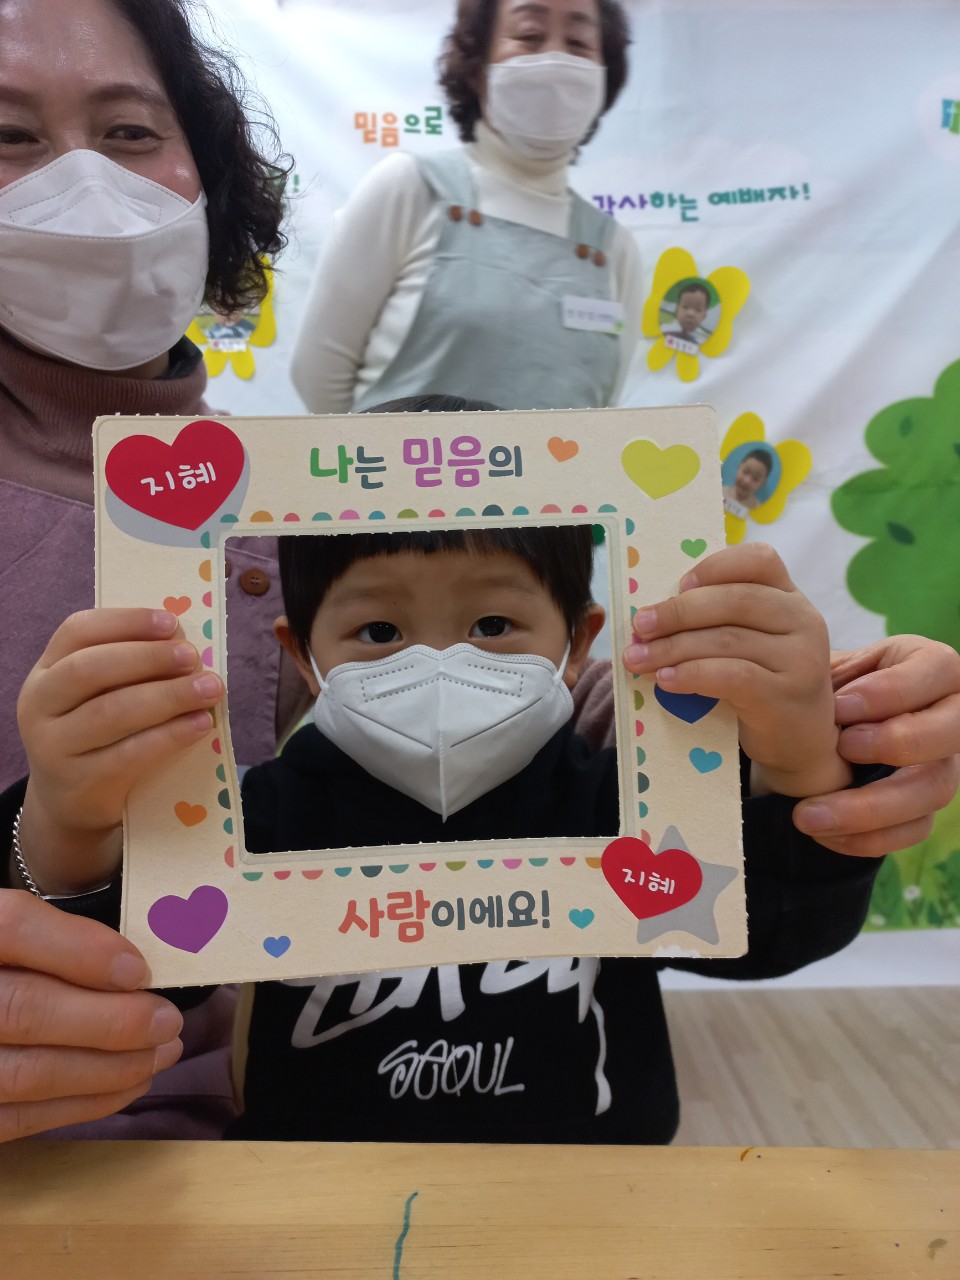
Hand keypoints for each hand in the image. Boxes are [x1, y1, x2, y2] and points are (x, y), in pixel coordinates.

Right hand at [0, 891, 182, 1142]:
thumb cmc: (14, 965)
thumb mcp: (20, 928)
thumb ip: (62, 934)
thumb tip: (134, 967)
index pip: (14, 927)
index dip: (80, 950)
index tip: (138, 970)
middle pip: (25, 1008)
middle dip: (111, 1020)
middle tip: (168, 1021)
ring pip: (28, 1072)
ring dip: (110, 1067)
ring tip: (163, 1052)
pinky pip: (21, 1117)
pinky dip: (85, 1103)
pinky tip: (131, 1083)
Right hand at [16, 608, 222, 894]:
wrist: (69, 801)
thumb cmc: (96, 734)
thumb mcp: (96, 695)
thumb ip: (127, 667)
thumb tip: (184, 643)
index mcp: (46, 670)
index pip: (78, 631)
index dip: (126, 622)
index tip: (171, 623)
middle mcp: (40, 704)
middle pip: (92, 669)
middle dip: (149, 658)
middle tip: (193, 657)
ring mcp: (54, 746)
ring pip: (112, 712)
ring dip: (168, 696)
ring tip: (210, 689)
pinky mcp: (80, 782)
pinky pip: (130, 753)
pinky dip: (170, 735)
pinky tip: (200, 724)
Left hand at [622, 543, 851, 797]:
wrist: (799, 740)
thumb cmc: (762, 682)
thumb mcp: (750, 640)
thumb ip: (718, 619)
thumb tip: (651, 613)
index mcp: (790, 596)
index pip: (759, 560)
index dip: (715, 566)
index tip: (678, 584)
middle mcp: (802, 620)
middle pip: (734, 601)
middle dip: (678, 612)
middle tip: (640, 627)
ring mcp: (800, 658)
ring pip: (727, 640)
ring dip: (673, 648)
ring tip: (637, 659)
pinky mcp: (786, 695)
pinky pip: (732, 676)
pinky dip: (692, 675)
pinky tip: (665, 681)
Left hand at [793, 635, 959, 854]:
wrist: (797, 730)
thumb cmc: (815, 688)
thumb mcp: (819, 668)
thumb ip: (826, 673)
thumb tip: (824, 701)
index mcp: (927, 666)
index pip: (941, 669)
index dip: (895, 690)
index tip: (839, 706)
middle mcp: (947, 715)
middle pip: (955, 731)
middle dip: (901, 742)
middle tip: (843, 749)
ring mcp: (941, 764)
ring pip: (935, 788)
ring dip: (871, 807)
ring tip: (810, 814)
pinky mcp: (923, 806)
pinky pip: (914, 829)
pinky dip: (866, 837)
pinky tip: (824, 833)